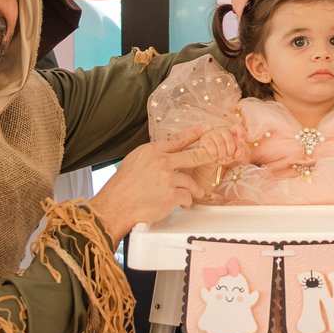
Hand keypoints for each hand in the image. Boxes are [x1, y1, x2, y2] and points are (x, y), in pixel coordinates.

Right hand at [90, 125, 235, 240]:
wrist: (116, 205)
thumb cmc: (123, 185)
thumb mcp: (135, 160)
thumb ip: (153, 155)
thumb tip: (167, 154)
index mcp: (152, 151)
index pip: (178, 139)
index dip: (195, 133)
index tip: (208, 128)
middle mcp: (161, 162)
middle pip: (194, 156)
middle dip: (208, 155)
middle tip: (217, 155)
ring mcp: (167, 178)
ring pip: (191, 181)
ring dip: (193, 189)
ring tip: (193, 194)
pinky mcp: (171, 195)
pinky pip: (187, 197)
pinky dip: (185, 202)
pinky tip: (180, 204)